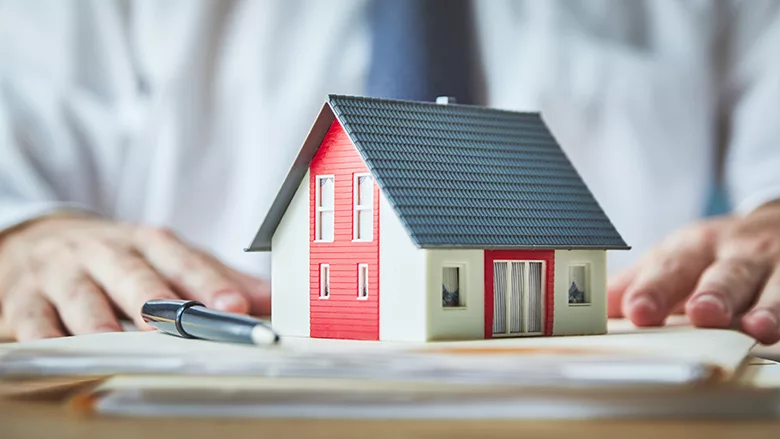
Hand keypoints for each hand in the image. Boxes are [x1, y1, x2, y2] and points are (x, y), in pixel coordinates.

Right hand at [0, 215, 269, 340]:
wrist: (39, 238)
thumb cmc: (117, 256)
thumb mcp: (165, 256)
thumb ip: (216, 276)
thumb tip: (270, 301)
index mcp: (148, 241)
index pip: (183, 261)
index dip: (211, 284)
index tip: (236, 306)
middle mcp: (106, 252)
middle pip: (133, 274)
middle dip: (155, 298)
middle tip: (175, 322)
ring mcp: (63, 273)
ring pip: (82, 296)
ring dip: (99, 320)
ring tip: (115, 341)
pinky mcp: (24, 298)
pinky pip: (32, 319)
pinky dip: (43, 335)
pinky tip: (58, 349)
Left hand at [608, 200, 779, 343]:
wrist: (778, 224)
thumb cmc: (715, 254)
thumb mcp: (676, 258)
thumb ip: (637, 283)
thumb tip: (591, 308)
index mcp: (695, 247)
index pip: (670, 268)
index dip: (653, 290)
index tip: (638, 311)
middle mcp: (739, 254)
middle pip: (726, 274)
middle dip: (714, 294)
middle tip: (703, 313)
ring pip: (776, 286)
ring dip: (768, 307)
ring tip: (758, 328)